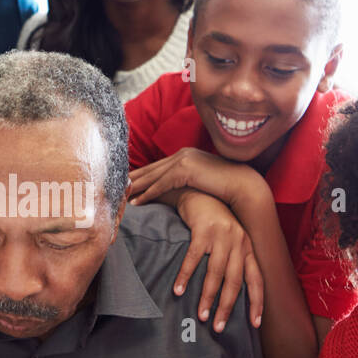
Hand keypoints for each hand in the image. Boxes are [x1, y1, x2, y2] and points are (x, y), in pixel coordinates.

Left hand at [127, 147, 253, 206]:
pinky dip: (147, 194)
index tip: (126, 182)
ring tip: (120, 197)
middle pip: (150, 169)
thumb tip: (179, 188)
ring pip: (152, 176)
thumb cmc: (226, 186)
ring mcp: (183, 160)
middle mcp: (182, 154)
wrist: (242, 185)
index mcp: (185, 155)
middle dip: (132, 179)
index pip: (157, 166)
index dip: (140, 175)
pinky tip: (136, 202)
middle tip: (114, 188)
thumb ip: (188, 180)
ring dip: (135, 187)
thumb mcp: (202, 179)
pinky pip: (161, 184)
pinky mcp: (185, 171)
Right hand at [172, 191, 263, 330]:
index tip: (254, 324)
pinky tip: (179, 291)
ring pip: (216, 273)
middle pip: (235, 281)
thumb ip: (234, 260)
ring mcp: (222, 235)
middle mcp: (239, 242)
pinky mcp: (204, 229)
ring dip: (207, 297)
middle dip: (227, 307)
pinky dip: (186, 276)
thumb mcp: (230, 240)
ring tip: (201, 315)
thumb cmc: (214, 222)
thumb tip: (228, 292)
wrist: (200, 193)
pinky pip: (194, 259)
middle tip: (219, 327)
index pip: (257, 279)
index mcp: (248, 248)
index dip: (257, 302)